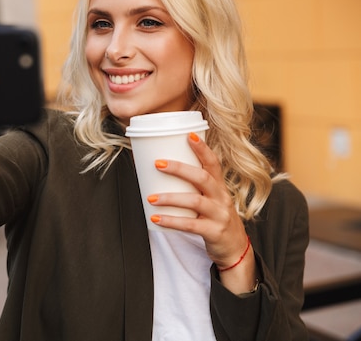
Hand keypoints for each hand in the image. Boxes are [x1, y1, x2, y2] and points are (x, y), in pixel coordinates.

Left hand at [147, 132, 256, 292]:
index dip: (202, 148)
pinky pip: (190, 225)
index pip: (213, 163)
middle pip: (202, 178)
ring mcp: (219, 215)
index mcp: (219, 186)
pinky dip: (171, 221)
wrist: (234, 249)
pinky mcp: (214, 232)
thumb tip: (158, 171)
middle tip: (157, 163)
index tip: (188, 135)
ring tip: (151, 197)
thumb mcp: (210, 199)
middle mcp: (222, 198)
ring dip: (170, 198)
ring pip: (195, 201)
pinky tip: (156, 218)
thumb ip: (192, 187)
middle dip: (179, 168)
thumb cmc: (214, 219)